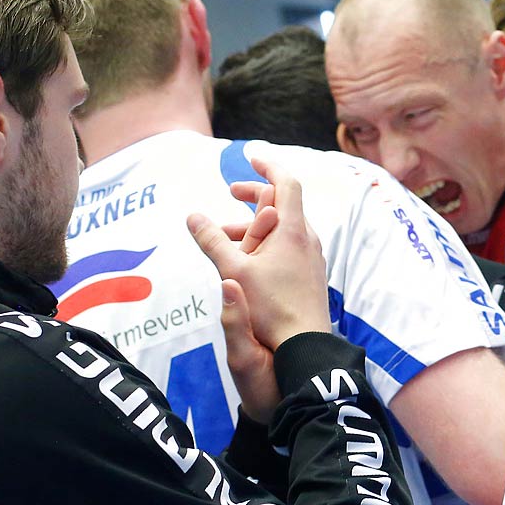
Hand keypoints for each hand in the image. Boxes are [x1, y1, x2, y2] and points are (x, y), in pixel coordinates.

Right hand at [188, 158, 330, 409]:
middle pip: (283, 203)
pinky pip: (289, 246)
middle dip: (255, 193)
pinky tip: (248, 261)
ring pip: (283, 228)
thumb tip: (192, 216)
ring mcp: (313, 258)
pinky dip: (267, 242)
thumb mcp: (233, 271)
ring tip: (226, 236)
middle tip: (231, 190)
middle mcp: (308, 239)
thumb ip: (212, 241)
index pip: (285, 182)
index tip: (250, 157)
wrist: (305, 347)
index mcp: (292, 230)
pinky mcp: (311, 275)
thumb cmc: (271, 308)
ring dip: (255, 224)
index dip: (268, 166)